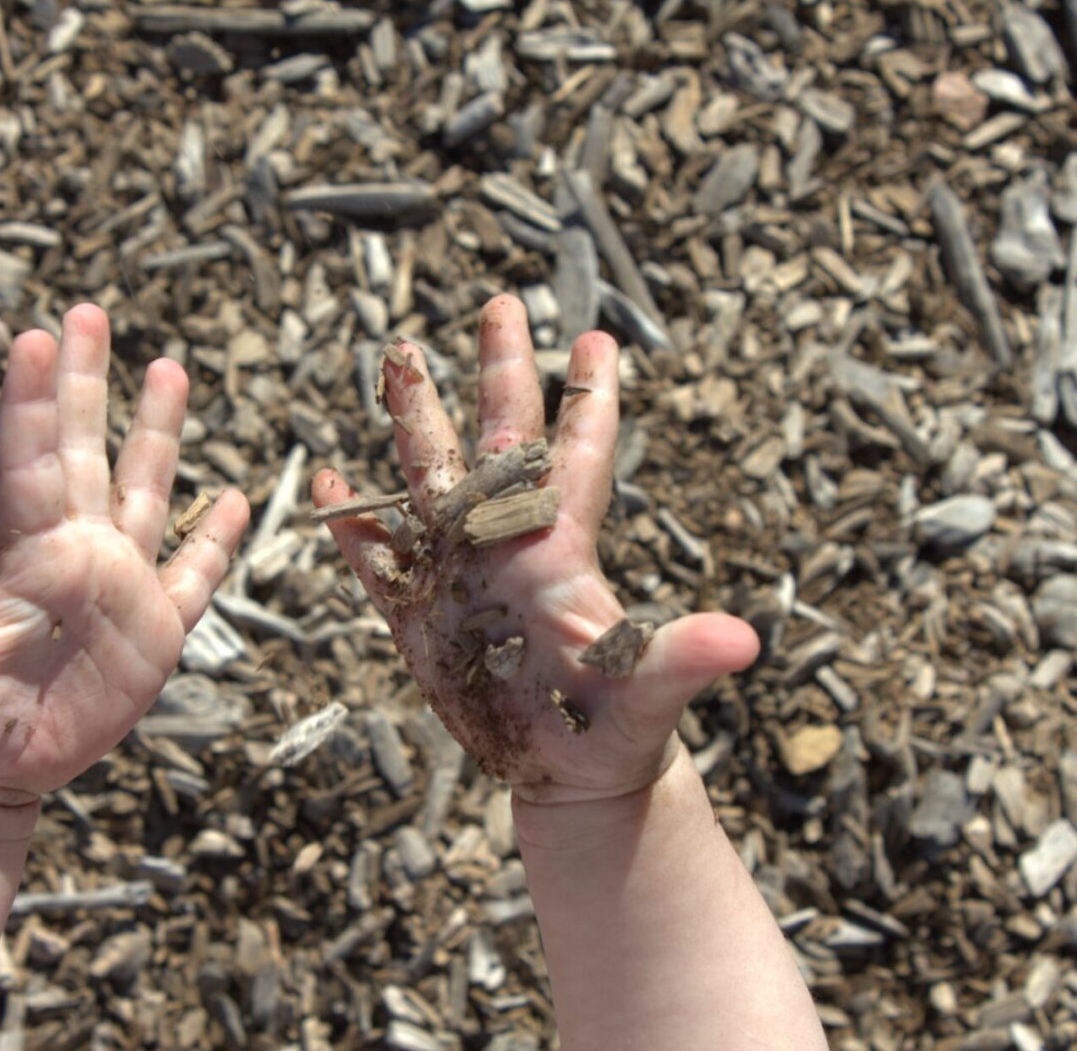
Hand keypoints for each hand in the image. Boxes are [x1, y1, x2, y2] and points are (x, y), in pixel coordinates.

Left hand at [0, 305, 248, 826]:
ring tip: (169, 366)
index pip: (30, 465)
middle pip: (83, 453)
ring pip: (145, 495)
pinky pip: (192, 578)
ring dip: (156, 434)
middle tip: (86, 310)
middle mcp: (74, 556)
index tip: (34, 336)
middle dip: (85, 383)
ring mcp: (118, 590)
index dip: (32, 403)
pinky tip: (235, 500)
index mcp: (25, 559)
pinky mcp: (154, 636)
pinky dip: (215, 543)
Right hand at [313, 296, 756, 807]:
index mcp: (562, 550)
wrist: (569, 774)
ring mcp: (459, 573)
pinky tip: (331, 486)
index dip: (588, 400)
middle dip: (500, 371)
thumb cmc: (618, 728)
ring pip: (429, 478)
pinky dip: (355, 528)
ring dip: (413, 419)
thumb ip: (683, 658)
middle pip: (499, 439)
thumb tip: (745, 642)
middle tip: (501, 301)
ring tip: (398, 355)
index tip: (597, 338)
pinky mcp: (418, 617)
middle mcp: (508, 544)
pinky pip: (378, 562)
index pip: (578, 458)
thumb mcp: (648, 693)